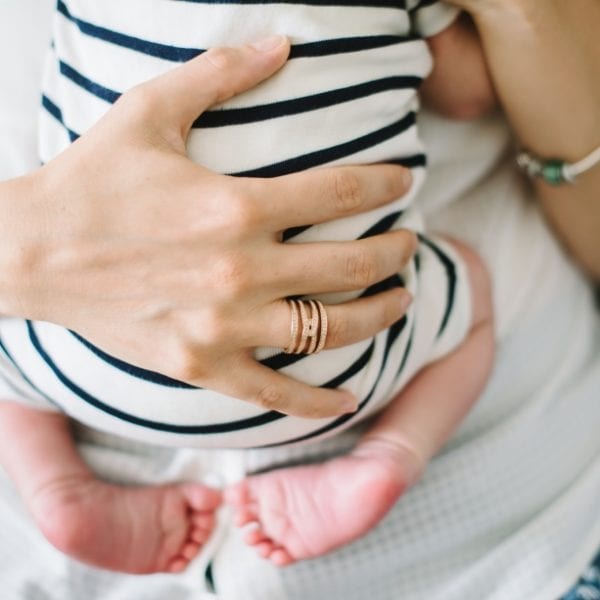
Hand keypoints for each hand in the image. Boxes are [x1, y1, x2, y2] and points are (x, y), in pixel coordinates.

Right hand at [0, 37, 415, 417]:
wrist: (32, 253)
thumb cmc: (91, 181)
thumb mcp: (149, 111)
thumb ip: (221, 75)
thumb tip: (283, 43)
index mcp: (236, 206)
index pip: (341, 190)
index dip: (385, 184)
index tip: (404, 184)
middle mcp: (240, 270)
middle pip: (351, 264)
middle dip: (395, 253)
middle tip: (409, 245)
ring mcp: (224, 326)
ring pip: (329, 329)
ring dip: (379, 316)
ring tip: (399, 302)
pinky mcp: (203, 365)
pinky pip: (275, 394)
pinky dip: (318, 404)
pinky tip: (349, 400)